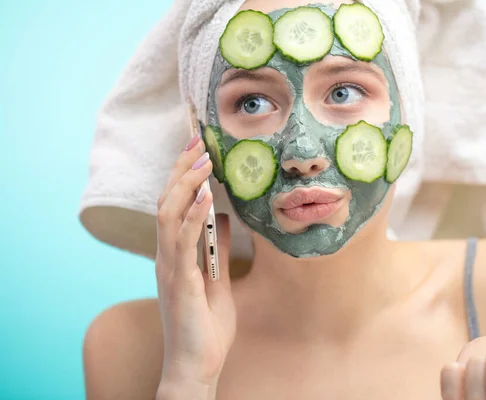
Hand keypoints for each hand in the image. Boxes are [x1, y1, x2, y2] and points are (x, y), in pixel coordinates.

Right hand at [155, 135, 236, 391]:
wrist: (195, 365)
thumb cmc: (205, 326)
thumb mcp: (217, 279)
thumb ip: (216, 249)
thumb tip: (223, 218)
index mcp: (175, 254)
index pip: (174, 204)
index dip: (183, 174)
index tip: (197, 147)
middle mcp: (167, 256)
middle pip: (167, 200)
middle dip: (182, 168)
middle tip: (198, 139)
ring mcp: (169, 268)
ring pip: (169, 214)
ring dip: (186, 184)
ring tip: (203, 159)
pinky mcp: (179, 283)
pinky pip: (182, 243)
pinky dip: (192, 216)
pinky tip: (206, 196)